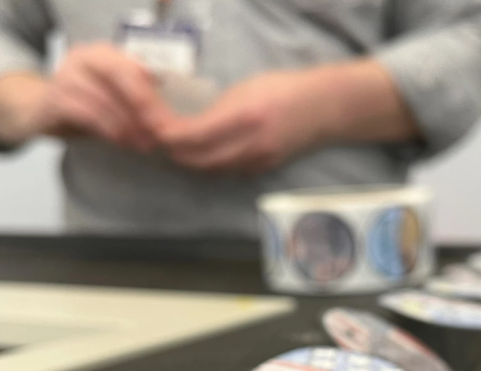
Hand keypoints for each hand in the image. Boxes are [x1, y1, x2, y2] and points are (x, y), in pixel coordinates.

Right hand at [0, 44, 172, 150]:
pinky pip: (88, 114)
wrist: (37, 111)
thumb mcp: (112, 97)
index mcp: (101, 53)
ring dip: (129, 125)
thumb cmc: (83, 105)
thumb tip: (167, 112)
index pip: (132, 65)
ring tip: (144, 144)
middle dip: (142, 104)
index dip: (152, 92)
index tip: (167, 117)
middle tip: (159, 130)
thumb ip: (135, 98)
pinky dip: (109, 130)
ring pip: (105, 98)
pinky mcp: (54, 100)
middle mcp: (82, 57)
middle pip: (119, 74)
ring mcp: (65, 76)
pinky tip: (123, 142)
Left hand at [155, 70, 331, 172]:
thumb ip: (219, 109)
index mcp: (242, 117)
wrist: (323, 108)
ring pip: (211, 171)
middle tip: (161, 143)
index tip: (156, 131)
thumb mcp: (246, 88)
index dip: (170, 138)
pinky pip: (229, 173)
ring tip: (179, 150)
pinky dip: (212, 167)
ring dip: (192, 163)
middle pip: (198, 160)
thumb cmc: (284, 89)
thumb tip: (190, 124)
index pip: (193, 136)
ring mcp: (257, 161)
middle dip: (175, 154)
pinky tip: (206, 156)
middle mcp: (249, 144)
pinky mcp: (263, 170)